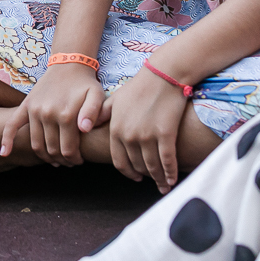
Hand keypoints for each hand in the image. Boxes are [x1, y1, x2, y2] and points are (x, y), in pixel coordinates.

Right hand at [0, 61, 103, 165]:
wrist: (68, 65)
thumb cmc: (85, 84)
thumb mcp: (97, 96)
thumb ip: (94, 113)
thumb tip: (84, 129)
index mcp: (65, 115)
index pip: (67, 149)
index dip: (74, 159)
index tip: (80, 160)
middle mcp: (47, 114)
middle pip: (52, 150)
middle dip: (62, 160)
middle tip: (70, 161)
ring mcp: (34, 110)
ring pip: (36, 144)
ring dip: (45, 156)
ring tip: (56, 160)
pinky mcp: (25, 106)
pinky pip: (12, 125)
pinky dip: (7, 140)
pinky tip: (4, 153)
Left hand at [103, 66, 187, 192]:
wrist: (162, 75)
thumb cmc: (139, 87)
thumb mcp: (114, 100)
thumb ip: (101, 115)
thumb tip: (87, 127)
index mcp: (116, 128)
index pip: (119, 160)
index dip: (128, 172)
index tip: (136, 176)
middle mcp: (129, 135)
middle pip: (137, 165)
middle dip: (145, 176)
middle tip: (152, 180)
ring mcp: (146, 135)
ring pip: (152, 166)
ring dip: (159, 178)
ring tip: (164, 185)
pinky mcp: (165, 133)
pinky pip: (167, 160)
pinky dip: (170, 172)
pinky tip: (172, 178)